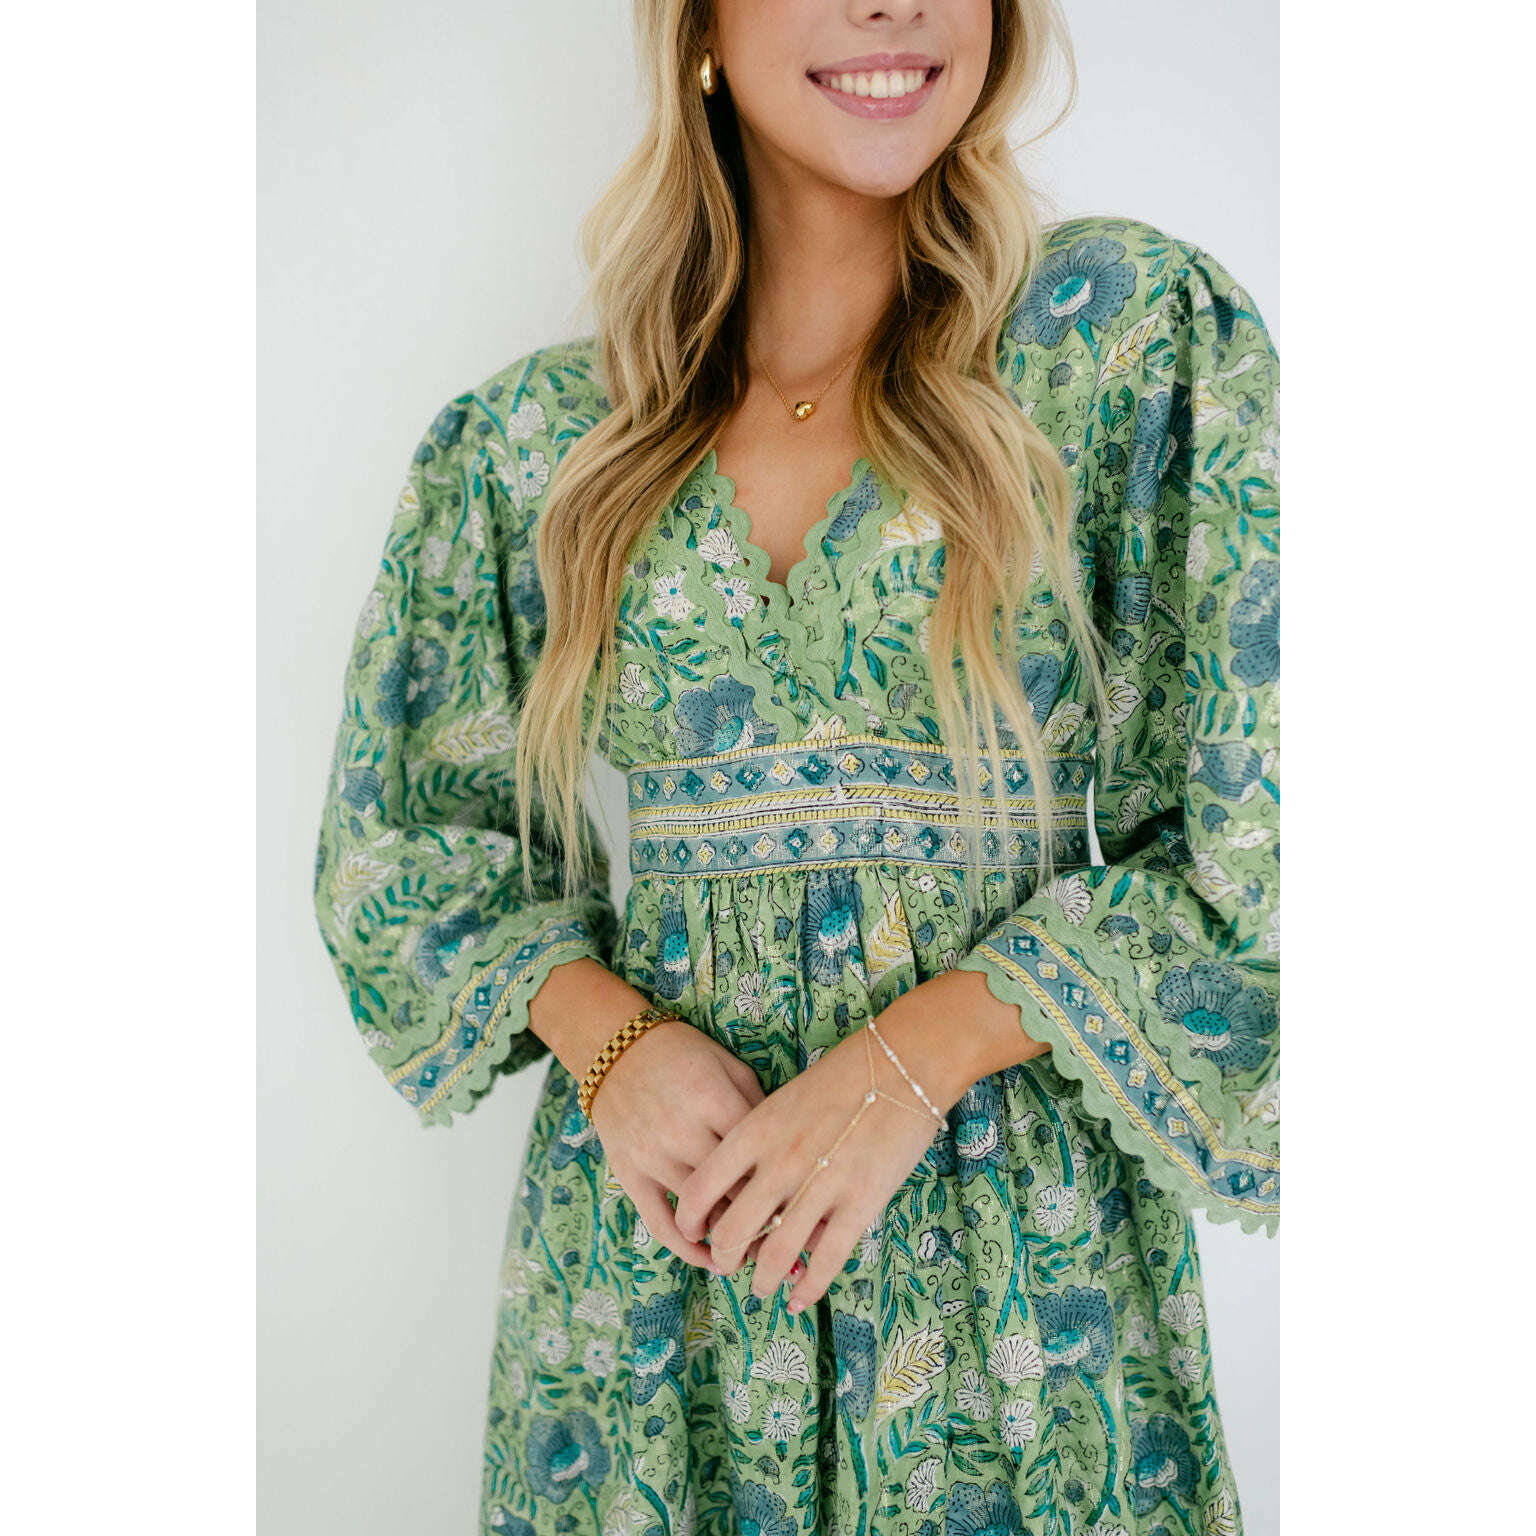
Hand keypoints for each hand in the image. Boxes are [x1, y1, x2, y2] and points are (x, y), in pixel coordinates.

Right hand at [586, 1016, 768, 1272]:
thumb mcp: (729, 1067)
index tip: (807, 1207)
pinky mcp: (629, 1173)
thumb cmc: (683, 1054)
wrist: (614, 1047)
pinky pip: (659, 1222)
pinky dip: (686, 1248)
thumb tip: (785, 1157)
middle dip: (765, 1221)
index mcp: (713, 1099)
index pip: (757, 1157)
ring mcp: (652, 1155)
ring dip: (732, 1238)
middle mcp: (682, 1131)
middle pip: (733, 1190)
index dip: (785, 1186)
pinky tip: (711, 1260)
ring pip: (701, 1211)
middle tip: (793, 1242)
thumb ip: (757, 1108)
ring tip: (760, 1254)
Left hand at [672, 1023, 947, 1313]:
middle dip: (724, 1257)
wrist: (902, 1064)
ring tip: (761, 1287)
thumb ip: (761, 1141)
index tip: (693, 1232)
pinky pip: (825, 1261)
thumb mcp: (785, 1099)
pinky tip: (800, 1300)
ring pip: (775, 1254)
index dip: (690, 1220)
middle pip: (732, 1230)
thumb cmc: (843, 1075)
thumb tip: (745, 1186)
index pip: (701, 1187)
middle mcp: (780, 1162)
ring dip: (762, 1280)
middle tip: (727, 1265)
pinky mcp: (859, 1204)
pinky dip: (808, 1288)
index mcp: (755, 1130)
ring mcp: (820, 1185)